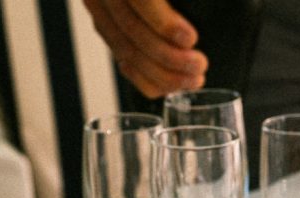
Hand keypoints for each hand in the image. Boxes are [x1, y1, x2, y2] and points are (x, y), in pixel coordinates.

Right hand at [83, 0, 207, 97]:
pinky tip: (171, 86)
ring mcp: (100, 8)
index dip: (163, 22)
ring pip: (125, 50)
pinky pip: (122, 61)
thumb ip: (183, 1)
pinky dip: (147, 79)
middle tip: (200, 66)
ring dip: (162, 74)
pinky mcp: (104, 26)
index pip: (141, 0)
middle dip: (169, 57)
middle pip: (132, 30)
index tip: (190, 39)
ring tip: (194, 79)